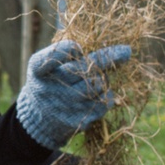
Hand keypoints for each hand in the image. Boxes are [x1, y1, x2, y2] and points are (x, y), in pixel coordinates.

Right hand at [13, 40, 132, 148]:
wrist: (39, 119)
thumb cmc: (47, 82)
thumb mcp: (43, 65)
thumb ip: (62, 52)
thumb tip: (100, 45)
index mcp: (38, 69)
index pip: (55, 55)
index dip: (69, 49)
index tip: (78, 48)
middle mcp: (51, 88)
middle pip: (86, 68)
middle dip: (109, 57)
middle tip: (126, 51)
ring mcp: (66, 105)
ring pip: (99, 84)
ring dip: (105, 79)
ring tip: (98, 78)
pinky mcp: (79, 119)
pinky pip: (104, 102)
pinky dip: (106, 95)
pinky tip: (98, 93)